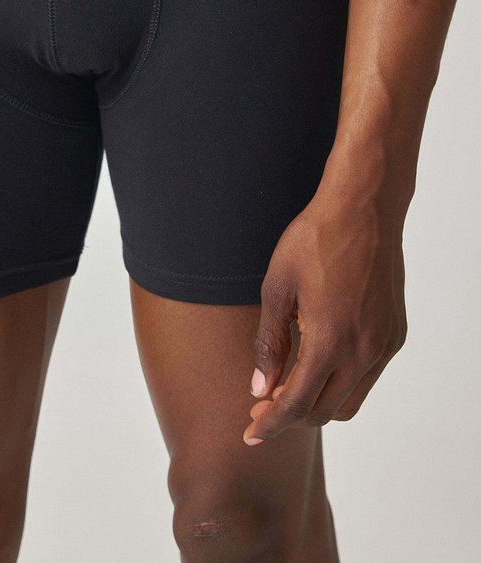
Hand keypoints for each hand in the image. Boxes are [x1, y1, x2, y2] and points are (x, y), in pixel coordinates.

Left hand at [243, 179, 407, 444]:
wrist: (363, 210)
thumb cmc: (313, 241)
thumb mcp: (277, 287)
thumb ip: (270, 342)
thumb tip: (260, 387)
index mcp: (328, 340)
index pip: (297, 403)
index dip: (271, 423)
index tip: (250, 434)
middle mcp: (362, 350)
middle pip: (325, 411)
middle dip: (291, 416)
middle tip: (262, 406)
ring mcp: (383, 344)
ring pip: (350, 400)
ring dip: (319, 403)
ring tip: (289, 388)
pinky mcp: (394, 334)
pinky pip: (367, 376)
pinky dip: (341, 382)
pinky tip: (319, 363)